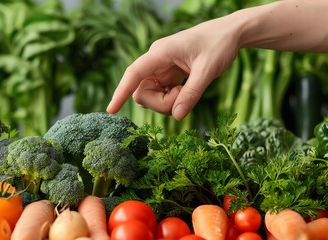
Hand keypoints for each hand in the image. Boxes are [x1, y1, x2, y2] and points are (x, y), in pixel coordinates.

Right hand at [106, 16, 241, 119]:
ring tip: (188, 90)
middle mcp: (156, 60)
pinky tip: (185, 90)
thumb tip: (177, 116)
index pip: (134, 74)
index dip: (121, 92)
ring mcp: (161, 68)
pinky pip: (161, 93)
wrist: (230, 33)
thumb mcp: (208, 70)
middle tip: (183, 98)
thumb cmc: (219, 45)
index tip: (111, 110)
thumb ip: (192, 94)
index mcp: (161, 53)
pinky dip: (172, 99)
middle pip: (142, 92)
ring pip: (150, 95)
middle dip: (160, 103)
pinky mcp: (168, 74)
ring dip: (167, 102)